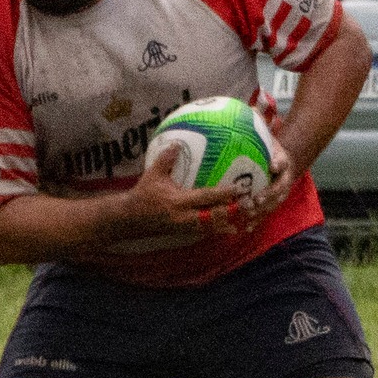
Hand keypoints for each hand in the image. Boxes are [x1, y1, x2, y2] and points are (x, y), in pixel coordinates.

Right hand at [122, 142, 245, 237]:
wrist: (130, 219)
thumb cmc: (142, 194)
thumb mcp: (152, 175)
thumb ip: (165, 159)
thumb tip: (177, 143)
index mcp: (178, 202)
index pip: (205, 198)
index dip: (223, 194)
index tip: (238, 188)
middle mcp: (184, 217)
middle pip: (213, 218)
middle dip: (230, 213)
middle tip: (247, 205)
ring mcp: (184, 227)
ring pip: (210, 229)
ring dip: (225, 225)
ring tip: (242, 220)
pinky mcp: (182, 233)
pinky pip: (202, 233)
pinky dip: (214, 231)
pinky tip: (225, 228)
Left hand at [239, 129, 295, 226]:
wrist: (280, 162)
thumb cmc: (268, 148)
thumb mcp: (266, 134)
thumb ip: (260, 123)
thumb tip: (250, 106)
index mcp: (283, 162)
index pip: (283, 162)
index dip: (278, 164)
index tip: (272, 165)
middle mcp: (283, 180)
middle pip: (278, 190)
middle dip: (268, 195)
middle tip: (255, 199)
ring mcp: (278, 194)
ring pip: (271, 205)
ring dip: (260, 212)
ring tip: (246, 215)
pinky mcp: (270, 204)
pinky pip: (263, 214)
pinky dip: (254, 221)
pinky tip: (242, 228)